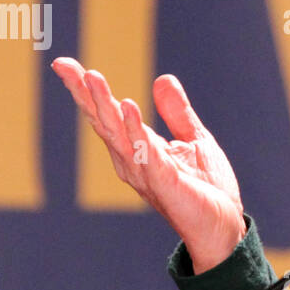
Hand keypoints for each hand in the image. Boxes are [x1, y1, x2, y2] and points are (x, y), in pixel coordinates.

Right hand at [52, 59, 246, 272]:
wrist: (225, 225)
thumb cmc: (207, 189)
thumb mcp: (194, 139)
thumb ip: (177, 112)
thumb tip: (162, 79)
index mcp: (137, 148)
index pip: (107, 114)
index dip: (86, 90)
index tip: (64, 63)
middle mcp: (133, 161)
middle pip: (104, 122)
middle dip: (85, 93)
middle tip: (65, 65)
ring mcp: (146, 173)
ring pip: (119, 134)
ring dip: (106, 105)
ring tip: (93, 77)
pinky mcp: (165, 183)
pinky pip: (147, 153)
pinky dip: (136, 129)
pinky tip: (128, 105)